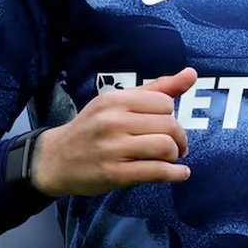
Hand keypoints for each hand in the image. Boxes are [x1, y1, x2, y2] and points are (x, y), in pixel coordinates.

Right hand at [30, 67, 196, 196]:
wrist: (55, 159)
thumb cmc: (92, 128)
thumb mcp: (118, 101)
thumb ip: (157, 88)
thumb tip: (192, 73)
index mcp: (116, 99)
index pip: (164, 102)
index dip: (171, 115)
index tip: (168, 126)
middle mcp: (114, 121)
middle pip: (168, 124)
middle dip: (179, 137)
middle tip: (177, 146)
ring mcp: (113, 148)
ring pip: (164, 147)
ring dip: (176, 155)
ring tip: (173, 158)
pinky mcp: (114, 173)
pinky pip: (156, 172)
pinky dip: (175, 174)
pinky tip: (180, 174)